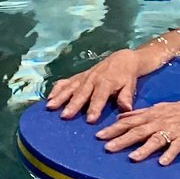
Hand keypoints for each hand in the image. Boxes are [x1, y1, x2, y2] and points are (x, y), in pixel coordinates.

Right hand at [44, 44, 171, 121]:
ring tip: (50, 107)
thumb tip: (126, 109)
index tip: (90, 120)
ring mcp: (83, 77)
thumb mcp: (130, 85)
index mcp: (106, 83)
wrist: (122, 59)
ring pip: (70, 88)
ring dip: (60, 97)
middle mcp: (92, 79)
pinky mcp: (78, 76)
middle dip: (72, 105)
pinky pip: (66, 82)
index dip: (95, 108)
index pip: (99, 97)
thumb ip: (126, 97)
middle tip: (65, 116)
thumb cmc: (126, 76)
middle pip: (81, 94)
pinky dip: (57, 89)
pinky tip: (49, 97)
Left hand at [96, 94, 179, 164]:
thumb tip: (120, 117)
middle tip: (106, 147)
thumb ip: (139, 114)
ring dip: (143, 149)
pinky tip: (162, 163)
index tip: (98, 135)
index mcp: (152, 115)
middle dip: (121, 139)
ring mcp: (172, 131)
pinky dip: (169, 155)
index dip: (113, 128)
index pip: (128, 122)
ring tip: (132, 158)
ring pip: (155, 140)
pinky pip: (175, 148)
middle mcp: (159, 122)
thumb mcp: (159, 108)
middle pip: (137, 131)